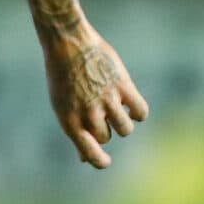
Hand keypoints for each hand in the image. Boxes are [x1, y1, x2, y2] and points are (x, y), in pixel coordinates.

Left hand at [43, 25, 149, 168]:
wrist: (68, 41)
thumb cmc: (63, 74)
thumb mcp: (62, 104)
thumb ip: (76, 130)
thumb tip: (85, 159)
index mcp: (69, 120)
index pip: (90, 153)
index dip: (99, 160)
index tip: (106, 162)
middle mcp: (88, 112)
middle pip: (107, 137)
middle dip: (106, 129)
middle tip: (100, 110)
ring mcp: (106, 99)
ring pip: (125, 129)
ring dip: (122, 122)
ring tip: (117, 108)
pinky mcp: (122, 85)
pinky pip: (140, 111)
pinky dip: (139, 112)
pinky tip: (131, 104)